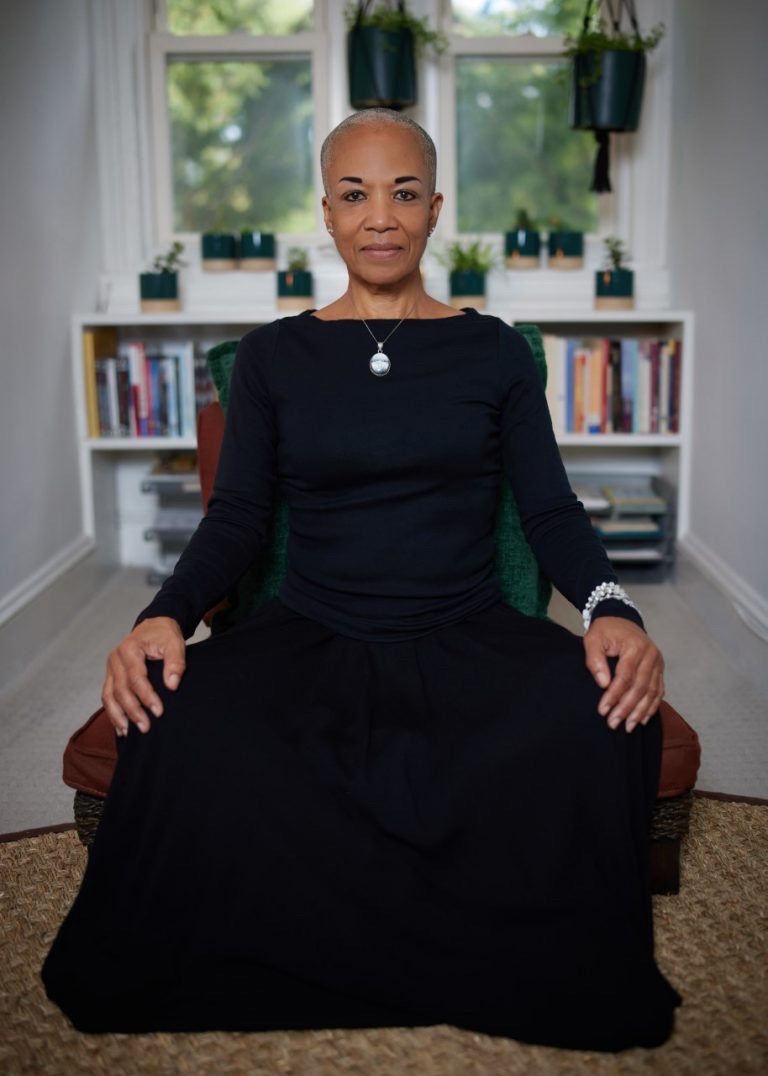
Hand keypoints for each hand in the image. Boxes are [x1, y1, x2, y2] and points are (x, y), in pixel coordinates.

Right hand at [102, 617, 185, 735]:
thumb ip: (175, 662)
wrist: (152, 626)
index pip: (136, 677)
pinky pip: (107, 696)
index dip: (147, 696)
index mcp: (129, 649)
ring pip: (108, 696)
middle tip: (146, 727)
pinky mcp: (111, 675)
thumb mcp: (174, 642)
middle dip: (133, 711)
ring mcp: (111, 668)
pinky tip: (121, 727)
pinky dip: (113, 712)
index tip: (159, 711)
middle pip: (120, 690)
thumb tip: (172, 685)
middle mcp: (115, 659)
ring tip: (129, 733)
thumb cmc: (163, 634)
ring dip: (118, 716)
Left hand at [583, 616, 663, 732]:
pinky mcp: (660, 669)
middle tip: (613, 723)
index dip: (614, 695)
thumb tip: (603, 684)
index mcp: (635, 646)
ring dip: (640, 711)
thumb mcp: (593, 639)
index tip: (603, 710)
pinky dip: (652, 706)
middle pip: (640, 687)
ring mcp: (658, 663)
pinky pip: (659, 691)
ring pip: (651, 692)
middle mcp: (651, 655)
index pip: (625, 676)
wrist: (622, 619)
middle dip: (626, 708)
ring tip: (628, 727)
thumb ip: (595, 660)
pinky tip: (642, 719)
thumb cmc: (606, 631)